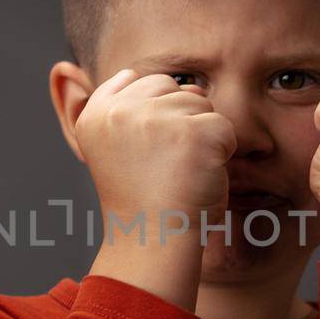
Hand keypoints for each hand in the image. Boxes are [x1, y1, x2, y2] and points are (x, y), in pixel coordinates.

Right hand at [75, 68, 237, 229]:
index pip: (135, 80)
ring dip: (201, 136)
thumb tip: (137, 76)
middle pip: (171, 87)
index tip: (147, 152)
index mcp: (95, 115)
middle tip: (165, 164)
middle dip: (178, 119)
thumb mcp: (114, 147)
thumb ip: (119, 108)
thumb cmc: (141, 200)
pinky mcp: (193, 132)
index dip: (152, 114)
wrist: (154, 242)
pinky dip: (222, 153)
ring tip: (181, 171)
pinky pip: (224, 127)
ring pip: (200, 102)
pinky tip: (200, 177)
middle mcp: (120, 112)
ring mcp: (156, 119)